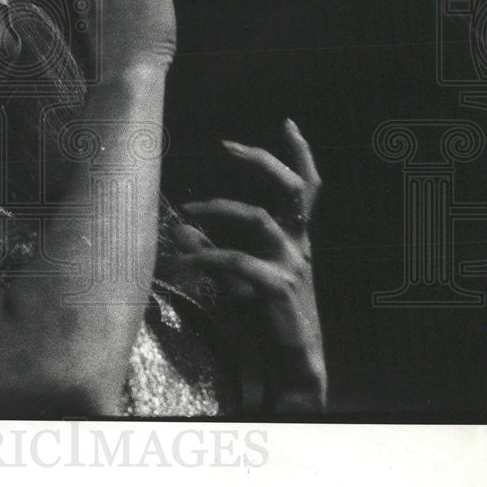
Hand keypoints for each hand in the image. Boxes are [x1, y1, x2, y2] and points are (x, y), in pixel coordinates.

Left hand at [174, 118, 325, 412]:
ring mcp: (292, 265)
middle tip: (227, 145)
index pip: (306, 188)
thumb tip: (179, 225)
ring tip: (185, 212)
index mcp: (297, 239)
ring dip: (216, 210)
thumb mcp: (236, 278)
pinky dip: (208, 256)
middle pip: (294, 189)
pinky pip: (238, 261)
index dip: (300, 154)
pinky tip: (186, 261)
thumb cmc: (267, 318)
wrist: (294, 363)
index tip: (288, 123)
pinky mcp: (278, 288)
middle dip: (263, 161)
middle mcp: (300, 245)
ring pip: (257, 219)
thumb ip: (211, 248)